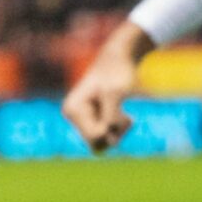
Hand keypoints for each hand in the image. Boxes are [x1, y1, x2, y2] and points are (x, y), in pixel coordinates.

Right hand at [59, 21, 153, 152]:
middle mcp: (73, 116)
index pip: (94, 135)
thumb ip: (110, 116)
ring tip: (127, 117)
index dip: (112, 129)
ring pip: (102, 141)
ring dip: (118, 132)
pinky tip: (126, 117)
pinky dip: (118, 129)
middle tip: (128, 118)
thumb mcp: (115, 94)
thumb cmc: (117, 73)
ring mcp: (83, 118)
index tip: (124, 115)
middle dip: (115, 133)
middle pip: (96, 142)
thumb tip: (106, 136)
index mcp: (73, 109)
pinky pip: (105, 136)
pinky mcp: (93, 119)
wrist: (120, 58)